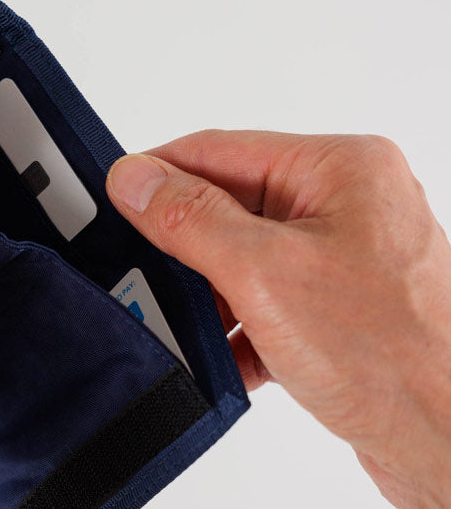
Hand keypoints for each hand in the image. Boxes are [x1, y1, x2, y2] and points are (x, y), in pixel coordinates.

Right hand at [106, 131, 450, 508]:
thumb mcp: (264, 274)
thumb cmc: (395, 358)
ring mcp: (344, 260)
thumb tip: (136, 180)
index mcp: (341, 170)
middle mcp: (346, 207)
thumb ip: (190, 220)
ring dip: (208, 295)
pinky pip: (266, 301)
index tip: (113, 197)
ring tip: (182, 323)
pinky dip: (239, 328)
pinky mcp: (339, 311)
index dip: (160, 173)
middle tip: (138, 272)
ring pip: (243, 259)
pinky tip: (228, 356)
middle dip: (182, 246)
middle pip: (230, 205)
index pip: (221, 150)